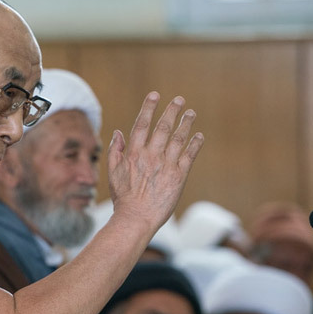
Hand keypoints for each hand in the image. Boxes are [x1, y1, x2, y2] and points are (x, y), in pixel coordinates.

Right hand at [107, 92, 203, 231]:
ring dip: (186, 124)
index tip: (155, 95)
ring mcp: (166, 165)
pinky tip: (199, 136)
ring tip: (191, 113)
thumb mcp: (112, 173)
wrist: (136, 218)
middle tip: (179, 100)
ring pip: (178, 138)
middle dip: (172, 111)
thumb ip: (115, 151)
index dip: (149, 108)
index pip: (142, 124)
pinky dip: (195, 144)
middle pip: (163, 127)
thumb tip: (118, 132)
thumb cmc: (123, 199)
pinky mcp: (179, 176)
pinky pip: (189, 156)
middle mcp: (151, 156)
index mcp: (134, 154)